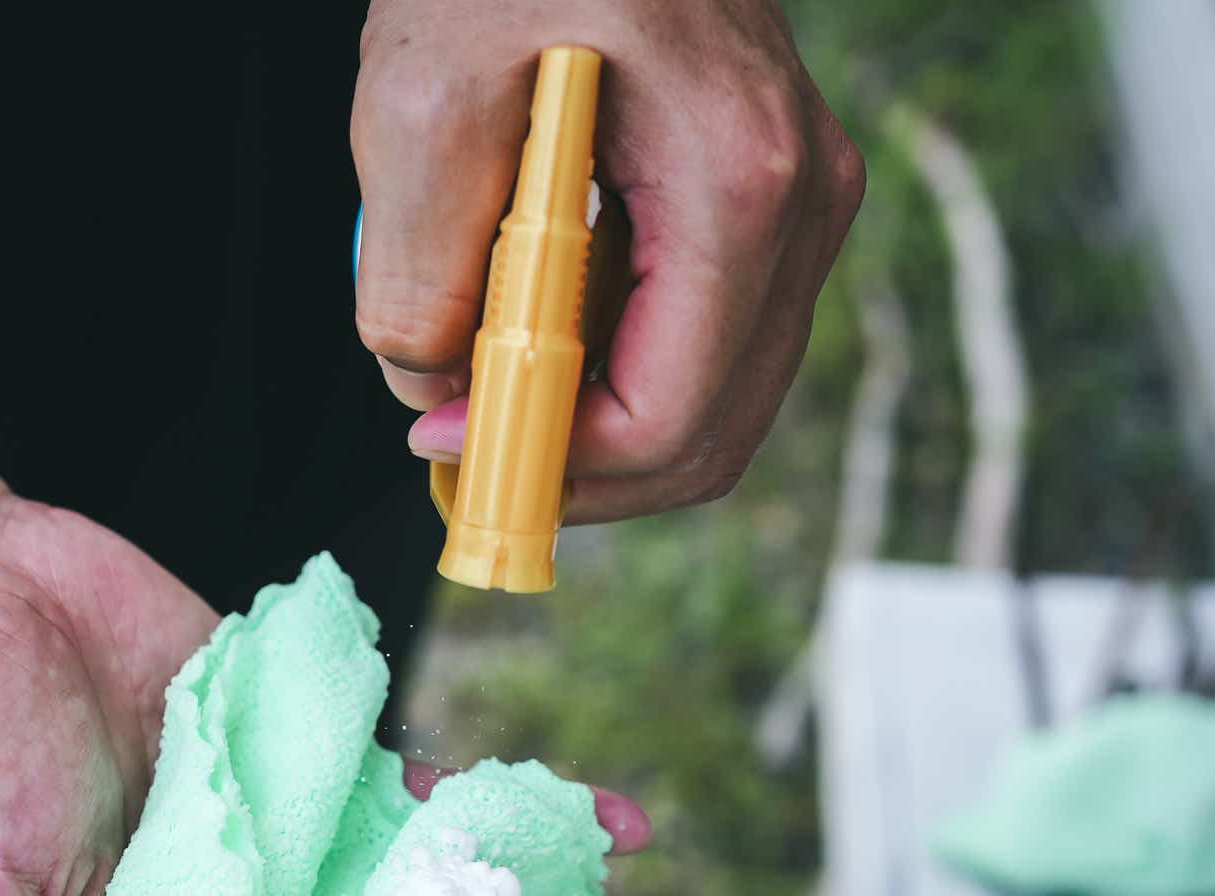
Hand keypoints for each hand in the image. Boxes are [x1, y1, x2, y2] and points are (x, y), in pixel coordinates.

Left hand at [352, 0, 863, 520]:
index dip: (557, 468)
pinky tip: (534, 333)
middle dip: (585, 474)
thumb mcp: (420, 102)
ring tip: (486, 396)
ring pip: (716, 394)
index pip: (673, 413)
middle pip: (714, 429)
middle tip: (471, 461)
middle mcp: (799, 198)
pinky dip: (619, 366)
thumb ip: (415, 272)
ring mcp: (798, 197)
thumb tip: (430, 388)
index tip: (453, 450)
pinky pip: (706, 332)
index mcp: (736, 182)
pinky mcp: (765, 194)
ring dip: (600, 426)